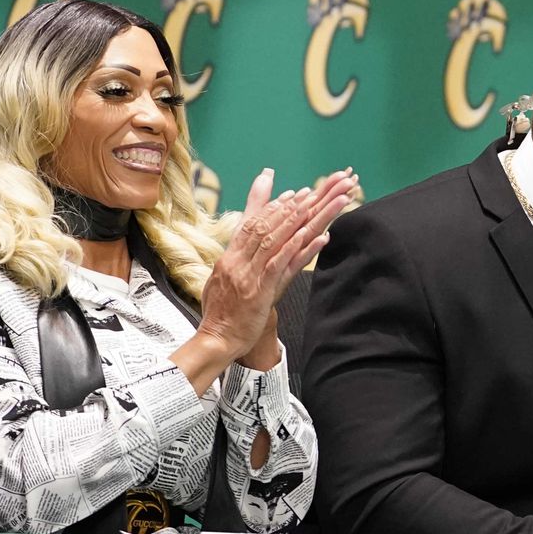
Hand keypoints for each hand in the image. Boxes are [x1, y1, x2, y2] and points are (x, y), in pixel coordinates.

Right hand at [198, 168, 356, 360]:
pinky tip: (316, 237)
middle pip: (262, 227)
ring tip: (312, 205)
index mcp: (229, 259)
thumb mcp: (223, 281)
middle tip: (306, 192)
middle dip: (286, 208)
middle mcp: (237, 263)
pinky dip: (298, 248)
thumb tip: (240, 248)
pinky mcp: (258, 292)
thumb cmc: (222, 314)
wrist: (216, 341)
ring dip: (294, 221)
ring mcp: (247, 276)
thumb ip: (234, 262)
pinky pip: (280, 265)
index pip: (249, 225)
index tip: (289, 194)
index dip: (271, 208)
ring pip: (272, 240)